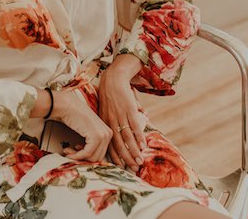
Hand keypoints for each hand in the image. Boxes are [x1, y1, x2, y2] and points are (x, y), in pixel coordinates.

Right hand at [52, 89, 111, 161]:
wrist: (67, 105)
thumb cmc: (74, 115)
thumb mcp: (86, 131)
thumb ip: (91, 143)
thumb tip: (88, 158)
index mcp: (107, 132)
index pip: (101, 153)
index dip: (87, 157)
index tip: (76, 153)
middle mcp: (108, 134)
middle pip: (98, 158)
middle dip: (82, 158)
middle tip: (70, 153)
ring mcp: (103, 135)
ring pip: (93, 158)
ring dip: (78, 157)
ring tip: (68, 151)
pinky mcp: (96, 136)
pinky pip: (87, 154)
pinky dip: (76, 155)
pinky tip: (68, 151)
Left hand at [98, 55, 148, 172]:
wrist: (112, 78)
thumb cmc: (111, 94)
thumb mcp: (107, 109)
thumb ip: (116, 120)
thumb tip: (136, 121)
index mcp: (104, 123)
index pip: (109, 144)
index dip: (115, 156)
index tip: (121, 167)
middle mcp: (111, 122)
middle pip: (119, 144)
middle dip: (126, 158)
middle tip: (133, 169)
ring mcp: (120, 116)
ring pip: (127, 138)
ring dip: (134, 151)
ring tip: (140, 161)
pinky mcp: (128, 110)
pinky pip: (134, 127)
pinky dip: (139, 137)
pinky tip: (143, 146)